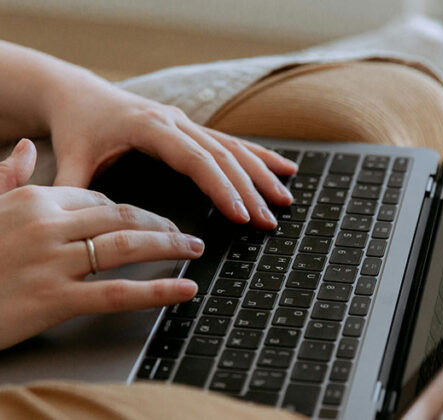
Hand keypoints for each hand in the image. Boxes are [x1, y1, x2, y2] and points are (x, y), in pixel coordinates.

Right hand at [0, 139, 203, 349]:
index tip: (151, 222)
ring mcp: (51, 261)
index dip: (132, 212)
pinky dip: (157, 291)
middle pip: (123, 217)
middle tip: (187, 234)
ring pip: (126, 247)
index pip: (99, 199)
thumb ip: (6, 176)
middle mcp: (46, 224)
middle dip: (162, 225)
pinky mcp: (53, 298)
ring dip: (169, 247)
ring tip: (194, 250)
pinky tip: (184, 289)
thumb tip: (27, 146)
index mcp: (33, 199)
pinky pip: (117, 292)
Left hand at [47, 78, 296, 228]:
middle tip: (269, 219)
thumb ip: (73, 189)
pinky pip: (232, 142)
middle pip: (222, 155)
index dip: (221, 187)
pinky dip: (259, 156)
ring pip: (233, 147)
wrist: (81, 96)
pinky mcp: (193, 129)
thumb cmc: (77, 126)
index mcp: (149, 127)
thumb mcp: (69, 158)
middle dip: (250, 188)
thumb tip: (77, 228)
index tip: (241, 214)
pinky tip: (284, 168)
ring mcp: (187, 123)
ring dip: (262, 173)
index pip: (195, 160)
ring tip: (285, 198)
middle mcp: (174, 121)